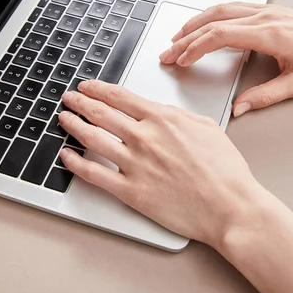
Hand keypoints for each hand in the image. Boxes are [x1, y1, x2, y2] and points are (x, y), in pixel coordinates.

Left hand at [58, 79, 262, 247]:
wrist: (230, 206)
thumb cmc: (224, 170)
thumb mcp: (205, 127)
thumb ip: (177, 115)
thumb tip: (159, 111)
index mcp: (162, 119)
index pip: (119, 97)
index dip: (98, 89)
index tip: (86, 86)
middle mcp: (144, 137)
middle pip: (101, 113)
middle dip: (80, 102)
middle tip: (69, 98)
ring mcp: (134, 164)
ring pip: (92, 138)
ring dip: (73, 125)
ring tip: (63, 118)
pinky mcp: (130, 191)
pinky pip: (94, 174)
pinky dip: (76, 164)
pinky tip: (67, 156)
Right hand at [159, 2, 292, 115]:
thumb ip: (265, 96)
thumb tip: (239, 108)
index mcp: (269, 34)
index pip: (219, 35)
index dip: (196, 48)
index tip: (182, 60)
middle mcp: (264, 17)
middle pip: (213, 21)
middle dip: (186, 37)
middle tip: (168, 51)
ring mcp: (266, 10)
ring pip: (220, 9)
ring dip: (195, 22)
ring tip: (178, 36)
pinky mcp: (269, 10)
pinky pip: (233, 6)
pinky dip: (212, 14)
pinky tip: (205, 22)